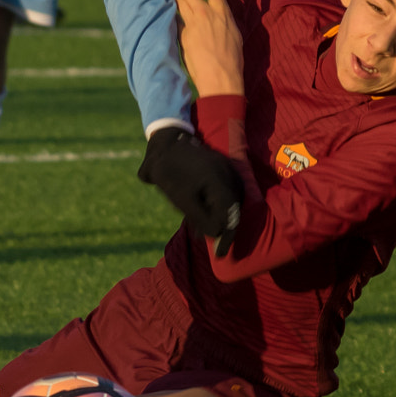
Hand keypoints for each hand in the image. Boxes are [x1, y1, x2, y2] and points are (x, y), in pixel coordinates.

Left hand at [137, 126, 242, 242]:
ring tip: (201, 231)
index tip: (221, 255)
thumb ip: (201, 218)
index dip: (227, 236)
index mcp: (221, 181)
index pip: (230, 215)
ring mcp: (227, 169)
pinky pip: (225, 192)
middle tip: (212, 246)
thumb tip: (216, 234)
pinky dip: (217, 206)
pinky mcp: (221, 168)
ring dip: (218, 217)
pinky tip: (202, 214)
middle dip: (221, 228)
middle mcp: (229, 174)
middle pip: (232, 210)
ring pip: (229, 202)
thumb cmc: (169, 171)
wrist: (163, 141)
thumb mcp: (182, 199)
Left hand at [170, 0, 242, 96]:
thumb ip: (222, 21)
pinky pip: (176, 19)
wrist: (220, 78)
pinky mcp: (182, 35)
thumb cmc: (232, 60)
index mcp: (223, 13)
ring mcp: (191, 24)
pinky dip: (173, 12)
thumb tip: (217, 16)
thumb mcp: (234, 35)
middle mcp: (206, 14)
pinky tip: (166, 7)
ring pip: (178, 1)